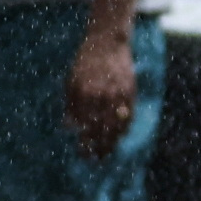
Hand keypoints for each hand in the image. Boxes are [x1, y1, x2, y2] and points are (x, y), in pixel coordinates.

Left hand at [63, 25, 137, 157]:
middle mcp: (102, 96)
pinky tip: (120, 136)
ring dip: (113, 142)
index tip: (83, 153)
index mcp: (85, 93)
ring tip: (108, 153)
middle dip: (99, 147)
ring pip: (117, 125)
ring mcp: (118, 94)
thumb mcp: (71, 81)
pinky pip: (129, 116)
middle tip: (97, 159)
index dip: (85, 142)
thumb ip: (71, 105)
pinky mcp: (131, 91)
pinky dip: (125, 128)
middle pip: (102, 129)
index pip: (85, 126)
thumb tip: (70, 127)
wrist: (107, 41)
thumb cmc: (85, 62)